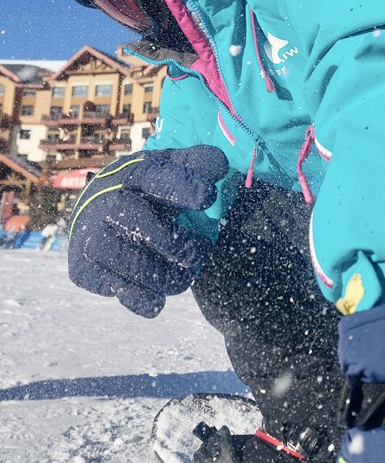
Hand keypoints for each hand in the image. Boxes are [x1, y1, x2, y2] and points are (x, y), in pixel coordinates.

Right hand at [67, 146, 227, 316]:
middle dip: (192, 249)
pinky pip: (130, 295)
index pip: (159, 179)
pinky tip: (156, 291)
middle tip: (202, 250)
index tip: (209, 196)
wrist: (91, 211)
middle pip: (164, 238)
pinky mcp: (85, 270)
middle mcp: (107, 205)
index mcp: (131, 175)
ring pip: (148, 272)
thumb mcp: (166, 167)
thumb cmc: (143, 190)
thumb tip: (221, 166)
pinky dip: (149, 298)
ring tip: (184, 271)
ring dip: (176, 277)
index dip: (186, 187)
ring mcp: (93, 239)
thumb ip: (196, 164)